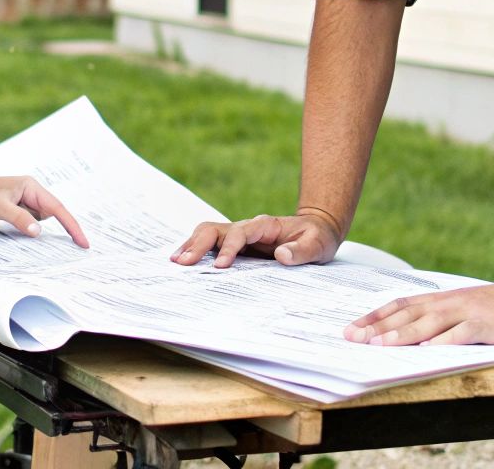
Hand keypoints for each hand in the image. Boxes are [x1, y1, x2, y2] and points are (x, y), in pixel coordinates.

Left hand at [0, 174, 89, 248]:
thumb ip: (19, 218)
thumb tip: (40, 231)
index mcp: (30, 186)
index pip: (57, 208)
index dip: (71, 225)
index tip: (83, 241)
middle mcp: (31, 193)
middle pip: (54, 214)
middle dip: (66, 230)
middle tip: (79, 248)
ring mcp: (25, 202)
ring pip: (43, 221)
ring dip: (48, 233)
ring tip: (58, 246)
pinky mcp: (18, 210)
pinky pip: (32, 224)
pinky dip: (34, 233)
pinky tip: (34, 241)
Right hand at [173, 210, 342, 267]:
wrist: (316, 231)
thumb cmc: (317, 238)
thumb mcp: (317, 244)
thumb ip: (302, 250)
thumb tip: (281, 255)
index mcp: (265, 225)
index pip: (240, 233)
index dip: (229, 248)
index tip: (221, 267)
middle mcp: (246, 228)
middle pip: (215, 229)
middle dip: (198, 244)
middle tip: (183, 263)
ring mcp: (238, 236)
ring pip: (207, 234)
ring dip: (191, 246)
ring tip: (175, 263)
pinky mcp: (235, 246)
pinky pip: (211, 245)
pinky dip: (195, 250)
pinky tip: (183, 262)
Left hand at [344, 278, 493, 345]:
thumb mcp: (460, 311)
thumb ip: (435, 321)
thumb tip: (403, 338)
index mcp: (440, 300)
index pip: (400, 306)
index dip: (374, 318)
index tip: (352, 330)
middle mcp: (449, 303)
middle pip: (408, 314)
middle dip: (378, 328)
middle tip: (354, 339)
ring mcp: (467, 312)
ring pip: (429, 323)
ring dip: (403, 334)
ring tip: (381, 344)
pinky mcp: (486, 325)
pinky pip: (462, 333)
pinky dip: (444, 341)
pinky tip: (428, 351)